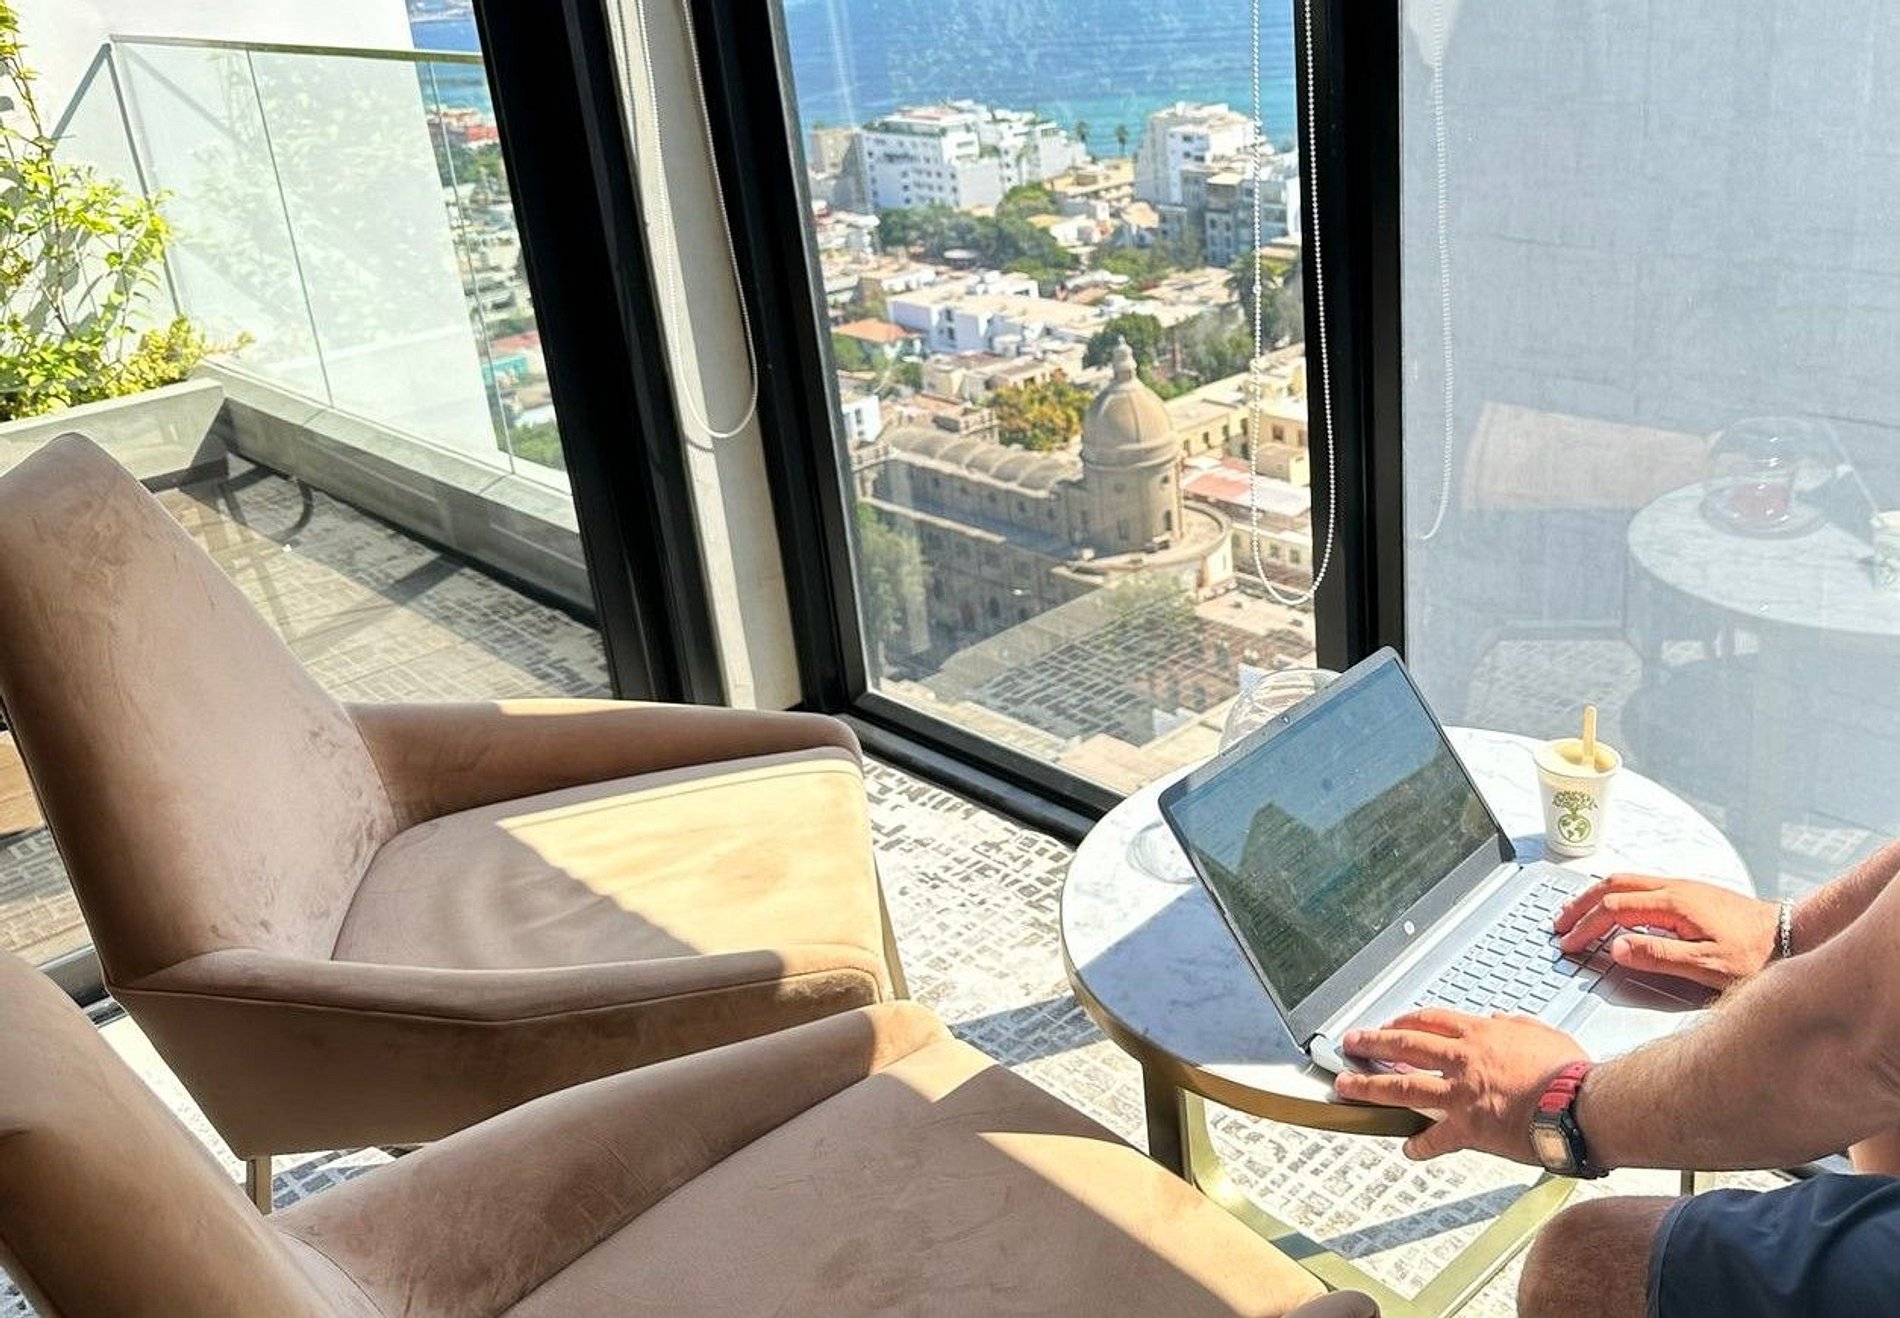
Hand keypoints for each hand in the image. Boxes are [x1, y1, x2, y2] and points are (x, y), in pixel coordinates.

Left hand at [1333, 1009, 1585, 1162]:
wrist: (1581, 1105)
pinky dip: (1419, 1145)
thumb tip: (1500, 1019)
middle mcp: (1463, 1059)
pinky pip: (1435, 1138)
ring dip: (1370, 1086)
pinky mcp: (1468, 1127)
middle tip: (1351, 1043)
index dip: (1404, 1022)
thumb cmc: (1569, 1072)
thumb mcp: (1541, 1032)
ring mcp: (1460, 1094)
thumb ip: (1515, 1024)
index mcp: (1481, 1034)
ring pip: (1402, 1086)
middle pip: (1404, 1045)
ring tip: (1346, 1086)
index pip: (1430, 1021)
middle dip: (1371, 1043)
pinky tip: (1407, 1148)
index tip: (1389, 1025)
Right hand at [1553, 873, 1778, 990]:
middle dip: (1580, 904)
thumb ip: (1658, 955)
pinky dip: (1614, 894)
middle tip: (1559, 923)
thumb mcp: (1706, 964)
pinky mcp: (1688, 891)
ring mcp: (1681, 886)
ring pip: (1624, 880)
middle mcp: (1673, 888)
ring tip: (1576, 913)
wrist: (1789, 934)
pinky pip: (1639, 884)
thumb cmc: (1754, 954)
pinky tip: (1613, 908)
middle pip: (1611, 886)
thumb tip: (1615, 949)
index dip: (1586, 928)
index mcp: (1673, 904)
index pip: (1613, 910)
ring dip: (1595, 896)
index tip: (1569, 944)